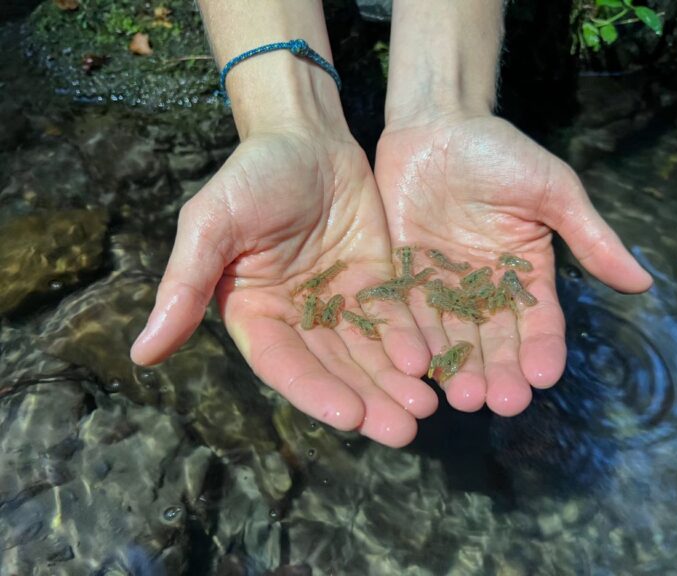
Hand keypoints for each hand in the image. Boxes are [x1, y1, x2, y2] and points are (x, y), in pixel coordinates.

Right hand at [131, 128, 435, 446]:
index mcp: (256, 314)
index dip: (315, 392)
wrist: (305, 135)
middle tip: (405, 430)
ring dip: (395, 384)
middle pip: (336, 370)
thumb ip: (184, 286)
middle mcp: (299, 319)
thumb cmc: (251, 174)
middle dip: (369, 400)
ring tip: (424, 411)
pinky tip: (431, 363)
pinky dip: (410, 343)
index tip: (350, 416)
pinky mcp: (374, 284)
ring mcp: (340, 303)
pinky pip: (393, 320)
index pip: (286, 365)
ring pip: (369, 354)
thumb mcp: (211, 223)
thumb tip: (141, 355)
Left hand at [375, 114, 652, 414]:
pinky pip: (409, 313)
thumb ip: (590, 237)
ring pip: (452, 335)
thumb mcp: (553, 191)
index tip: (542, 377)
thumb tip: (643, 284)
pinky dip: (414, 340)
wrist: (437, 123)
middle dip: (497, 371)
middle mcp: (484, 288)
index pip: (538, 321)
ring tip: (461, 397)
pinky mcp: (404, 277)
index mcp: (525, 273)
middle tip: (499, 402)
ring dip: (457, 367)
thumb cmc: (500, 152)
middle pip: (494, 339)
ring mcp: (443, 285)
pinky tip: (420, 367)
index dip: (540, 349)